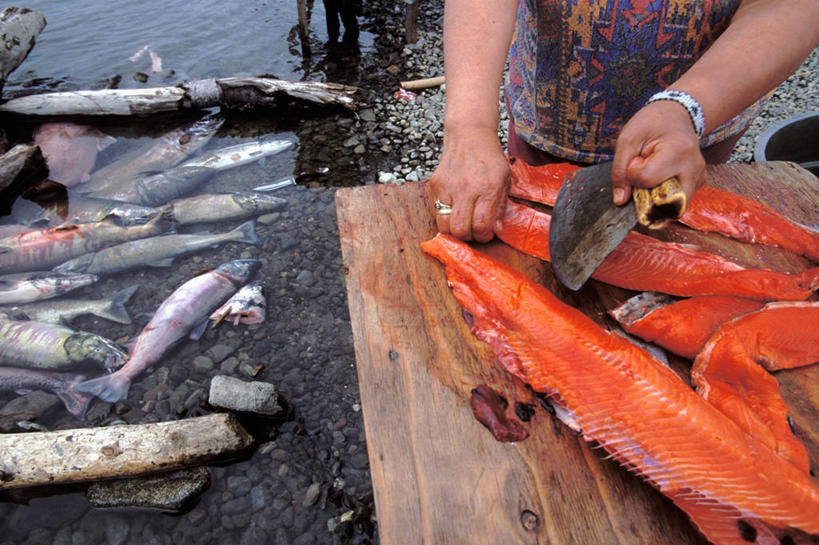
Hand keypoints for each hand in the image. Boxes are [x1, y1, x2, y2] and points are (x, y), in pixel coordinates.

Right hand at [429, 126, 509, 241]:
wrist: (469, 136)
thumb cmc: (490, 159)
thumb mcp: (505, 181)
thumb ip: (500, 207)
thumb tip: (496, 230)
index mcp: (488, 187)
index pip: (481, 225)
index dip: (483, 236)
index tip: (485, 233)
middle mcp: (466, 188)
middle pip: (460, 229)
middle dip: (468, 236)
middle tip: (473, 231)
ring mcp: (447, 187)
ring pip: (444, 225)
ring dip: (453, 230)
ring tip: (462, 224)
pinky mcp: (435, 185)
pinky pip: (436, 212)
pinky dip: (444, 217)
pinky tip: (454, 210)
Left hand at [611, 100, 705, 205]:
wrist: (676, 113)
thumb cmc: (651, 123)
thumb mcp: (628, 139)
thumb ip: (620, 170)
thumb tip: (620, 201)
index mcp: (677, 151)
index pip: (646, 179)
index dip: (633, 173)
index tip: (636, 160)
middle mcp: (693, 167)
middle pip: (666, 202)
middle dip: (648, 197)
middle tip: (643, 177)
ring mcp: (699, 175)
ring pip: (674, 205)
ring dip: (657, 196)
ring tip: (653, 174)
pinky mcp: (700, 181)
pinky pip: (679, 200)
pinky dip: (666, 194)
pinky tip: (662, 176)